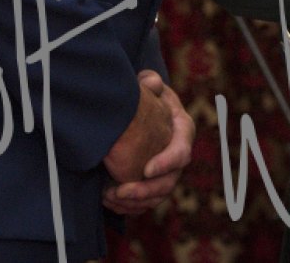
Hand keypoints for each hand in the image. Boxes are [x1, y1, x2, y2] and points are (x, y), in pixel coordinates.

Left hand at [102, 70, 193, 215]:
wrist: (142, 111)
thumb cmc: (147, 96)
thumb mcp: (149, 85)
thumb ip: (149, 83)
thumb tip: (152, 82)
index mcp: (182, 132)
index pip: (181, 153)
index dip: (166, 163)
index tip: (146, 169)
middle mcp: (177, 158)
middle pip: (169, 183)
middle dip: (145, 191)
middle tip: (119, 191)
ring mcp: (166, 174)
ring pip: (156, 198)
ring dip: (133, 203)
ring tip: (108, 196)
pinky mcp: (151, 184)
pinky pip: (144, 204)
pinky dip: (127, 207)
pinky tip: (107, 201)